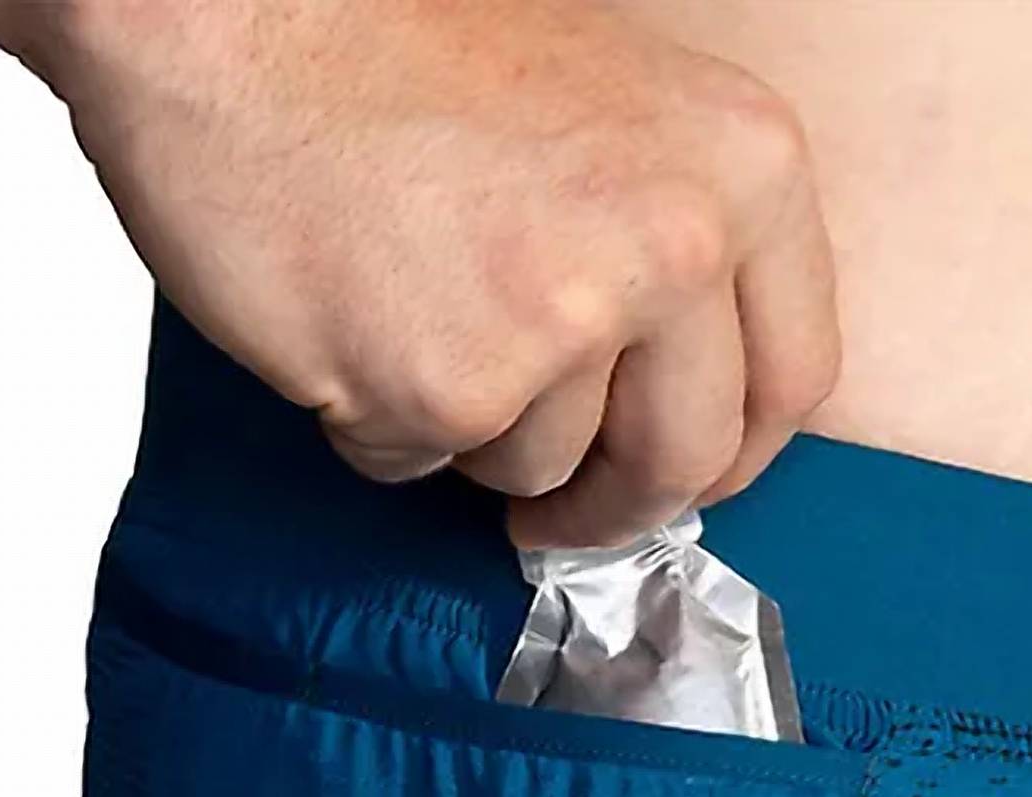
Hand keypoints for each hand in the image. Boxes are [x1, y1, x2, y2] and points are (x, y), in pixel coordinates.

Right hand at [0, 0, 840, 546]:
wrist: (235, 6)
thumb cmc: (404, 45)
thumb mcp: (619, 111)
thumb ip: (681, 242)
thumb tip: (689, 399)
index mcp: (745, 168)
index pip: (796, 379)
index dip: (731, 453)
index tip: (678, 476)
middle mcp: (677, 244)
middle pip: (684, 459)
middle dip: (613, 505)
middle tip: (555, 512)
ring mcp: (562, 321)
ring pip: (542, 466)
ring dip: (472, 433)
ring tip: (407, 311)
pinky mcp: (444, 385)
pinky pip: (421, 463)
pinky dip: (375, 422)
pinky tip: (345, 319)